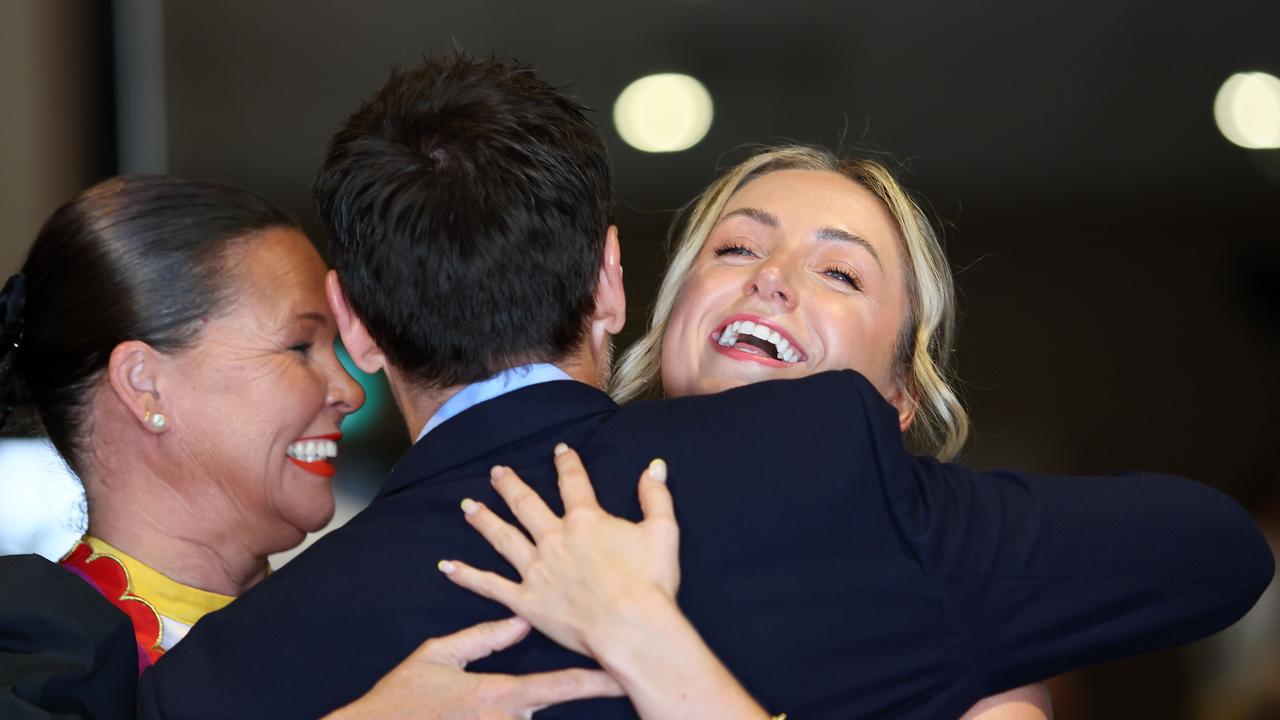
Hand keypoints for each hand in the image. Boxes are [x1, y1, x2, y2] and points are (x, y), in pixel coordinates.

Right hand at [324, 616, 623, 719]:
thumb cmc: (400, 700)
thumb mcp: (439, 657)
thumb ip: (484, 638)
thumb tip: (520, 619)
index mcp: (499, 696)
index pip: (561, 686)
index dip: (598, 681)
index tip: (625, 675)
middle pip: (558, 713)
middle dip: (584, 698)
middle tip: (617, 685)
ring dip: (551, 713)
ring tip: (591, 706)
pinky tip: (526, 714)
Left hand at [438, 444, 679, 657]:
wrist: (632, 627)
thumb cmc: (650, 583)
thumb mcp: (662, 531)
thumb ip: (655, 496)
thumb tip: (654, 466)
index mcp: (586, 520)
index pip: (573, 483)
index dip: (567, 463)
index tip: (559, 450)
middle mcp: (555, 539)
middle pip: (527, 504)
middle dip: (511, 486)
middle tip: (497, 472)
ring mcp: (536, 570)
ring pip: (503, 537)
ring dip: (484, 519)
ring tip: (467, 506)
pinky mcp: (526, 601)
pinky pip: (490, 586)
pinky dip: (467, 576)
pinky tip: (447, 567)